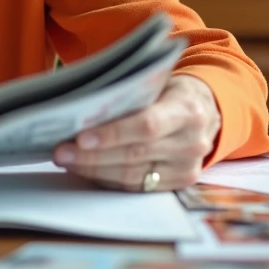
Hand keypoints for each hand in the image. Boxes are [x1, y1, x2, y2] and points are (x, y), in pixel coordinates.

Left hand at [52, 74, 220, 191]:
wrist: (207, 110)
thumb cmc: (171, 91)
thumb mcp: (159, 81)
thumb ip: (130, 92)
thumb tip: (83, 105)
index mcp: (187, 109)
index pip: (146, 125)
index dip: (112, 134)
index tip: (81, 137)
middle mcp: (192, 142)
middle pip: (135, 154)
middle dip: (93, 155)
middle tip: (61, 151)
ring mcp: (187, 167)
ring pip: (133, 175)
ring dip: (95, 169)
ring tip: (67, 160)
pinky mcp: (180, 183)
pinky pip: (137, 186)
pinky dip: (108, 179)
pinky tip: (87, 170)